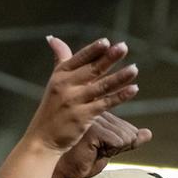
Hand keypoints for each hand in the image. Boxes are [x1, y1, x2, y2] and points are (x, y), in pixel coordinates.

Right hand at [24, 37, 139, 155]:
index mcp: (59, 76)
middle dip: (108, 58)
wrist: (43, 139)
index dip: (93, 50)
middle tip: (123, 47)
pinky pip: (105, 104)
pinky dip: (120, 96)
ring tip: (134, 69)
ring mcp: (74, 101)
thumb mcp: (54, 82)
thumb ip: (60, 61)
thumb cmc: (52, 110)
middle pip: (91, 69)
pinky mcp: (83, 117)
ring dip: (119, 77)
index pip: (79, 59)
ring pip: (101, 86)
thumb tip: (53, 38)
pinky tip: (133, 89)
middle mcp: (66, 86)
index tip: (106, 42)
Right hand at [48, 112, 152, 177]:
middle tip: (94, 151)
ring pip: (125, 138)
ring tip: (92, 151)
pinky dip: (110, 152)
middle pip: (128, 133)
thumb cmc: (80, 161)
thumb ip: (128, 140)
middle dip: (116, 148)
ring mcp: (95, 117)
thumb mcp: (109, 150)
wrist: (59, 170)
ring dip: (111, 151)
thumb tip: (148, 133)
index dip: (116, 144)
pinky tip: (91, 152)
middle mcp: (97, 109)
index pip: (126, 129)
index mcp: (99, 111)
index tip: (96, 147)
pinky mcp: (94, 129)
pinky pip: (119, 143)